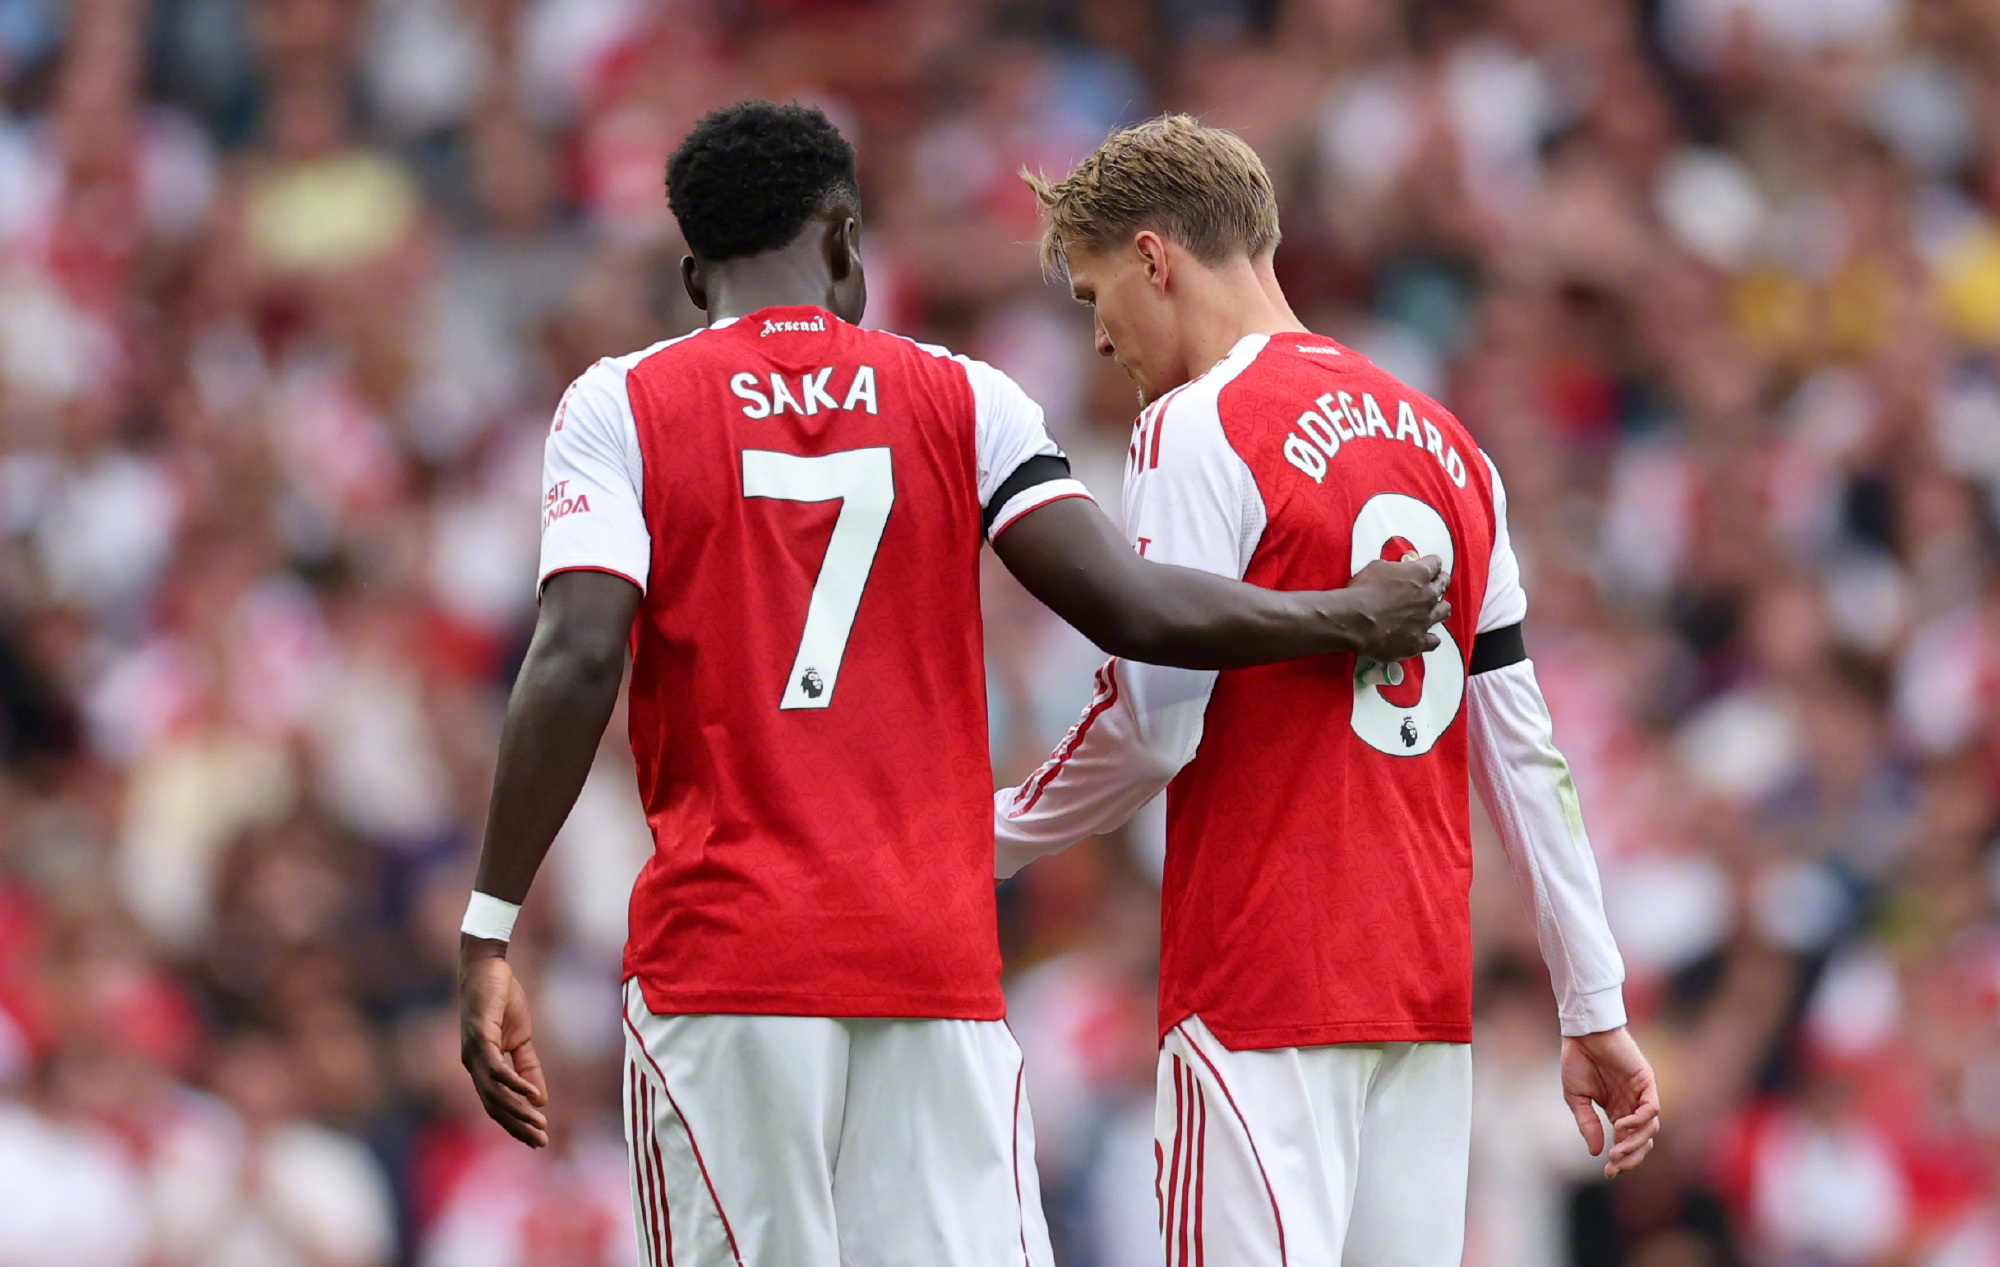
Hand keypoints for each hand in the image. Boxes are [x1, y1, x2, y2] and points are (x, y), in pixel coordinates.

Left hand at [459, 940, 549, 1147]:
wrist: (488, 967)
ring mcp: (474, 1052)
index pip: (497, 1104)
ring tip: (539, 1122)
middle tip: (540, 1141)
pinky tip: (531, 1093)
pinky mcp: (480, 1036)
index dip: (515, 1124)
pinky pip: (496, 1068)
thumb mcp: (521, 1038)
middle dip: (517, 1126)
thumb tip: (540, 1100)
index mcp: (482, 1067)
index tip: (537, 1140)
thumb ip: (528, 1068)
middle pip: (494, 1106)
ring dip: (517, 1110)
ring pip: (493, 1092)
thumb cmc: (501, 1000)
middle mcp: (474, 1065)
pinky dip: (514, 1083)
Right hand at [1344, 554, 1449, 663]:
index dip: (1430, 564)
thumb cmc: (1362, 591)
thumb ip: (1394, 569)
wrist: (1355, 622)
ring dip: (1440, 608)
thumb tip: (1399, 570)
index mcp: (1419, 574)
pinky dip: (1430, 638)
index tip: (1426, 566)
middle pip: (1443, 586)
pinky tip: (1426, 638)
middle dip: (1440, 582)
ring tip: (1434, 609)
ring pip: (1444, 612)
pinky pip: (1433, 641)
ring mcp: (1425, 620)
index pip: (1435, 564)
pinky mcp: (1418, 642)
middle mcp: (1428, 596)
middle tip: (1435, 584)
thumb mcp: (1376, 568)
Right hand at [1561, 1026, 1660, 1177]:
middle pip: (1643, 1140)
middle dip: (1631, 1157)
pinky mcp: (1646, 1081)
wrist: (1582, 1032)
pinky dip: (1639, 1121)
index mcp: (1617, 1110)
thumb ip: (1587, 1124)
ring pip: (1650, 1128)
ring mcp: (1640, 1094)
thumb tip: (1595, 1152)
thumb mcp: (1576, 1097)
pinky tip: (1620, 1125)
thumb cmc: (1577, 1060)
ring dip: (1635, 1143)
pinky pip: (1651, 1108)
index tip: (1607, 1172)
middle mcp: (1632, 1105)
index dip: (1621, 1159)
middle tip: (1614, 1165)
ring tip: (1616, 1150)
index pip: (1626, 1141)